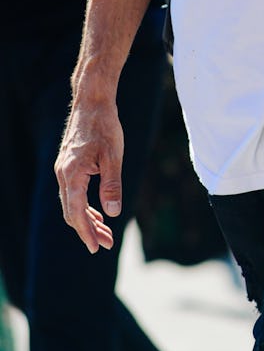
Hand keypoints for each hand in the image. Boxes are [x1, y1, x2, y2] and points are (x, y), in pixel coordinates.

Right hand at [54, 99, 123, 253]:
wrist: (92, 102)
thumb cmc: (105, 126)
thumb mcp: (113, 156)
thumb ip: (111, 185)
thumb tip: (113, 213)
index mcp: (72, 174)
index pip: (76, 212)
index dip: (86, 232)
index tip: (97, 248)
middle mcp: (63, 174)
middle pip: (72, 212)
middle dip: (89, 230)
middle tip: (107, 244)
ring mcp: (64, 169)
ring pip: (72, 203)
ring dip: (88, 219)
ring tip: (105, 233)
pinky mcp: (69, 165)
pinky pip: (74, 193)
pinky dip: (85, 205)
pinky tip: (98, 212)